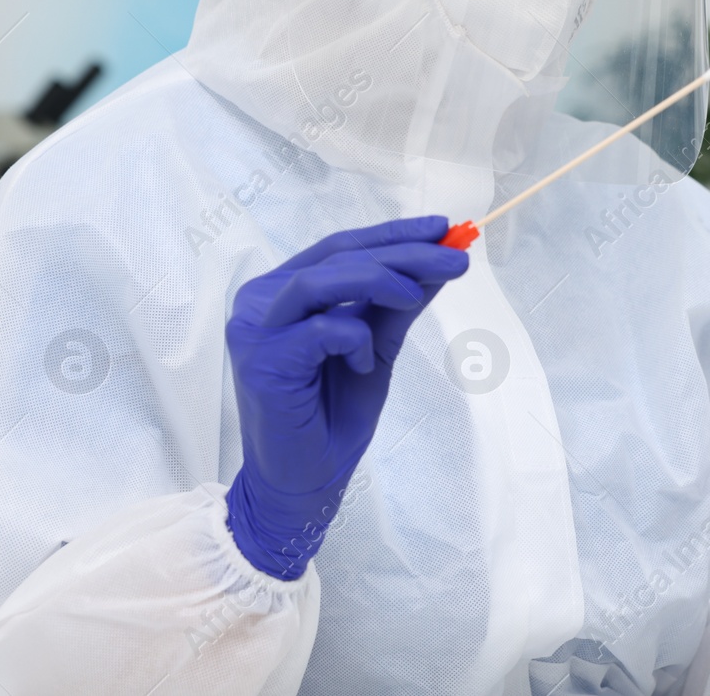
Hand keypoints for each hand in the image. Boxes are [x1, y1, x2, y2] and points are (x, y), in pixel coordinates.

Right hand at [224, 217, 467, 578]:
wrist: (305, 482)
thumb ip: (398, 304)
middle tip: (454, 257)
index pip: (341, 246)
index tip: (444, 228)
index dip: (393, 234)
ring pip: (322, 280)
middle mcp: (261, 301)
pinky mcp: (261, 361)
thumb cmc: (332, 414)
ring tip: (417, 295)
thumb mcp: (377, 347)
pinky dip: (353, 340)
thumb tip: (440, 261)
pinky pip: (320, 330)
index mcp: (284, 290)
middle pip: (337, 257)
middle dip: (402, 253)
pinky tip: (364, 363)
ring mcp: (254, 329)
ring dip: (380, 280)